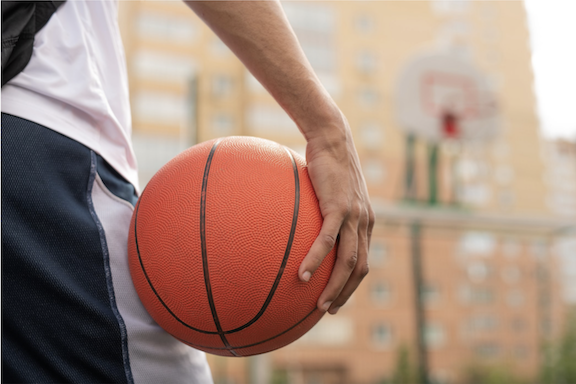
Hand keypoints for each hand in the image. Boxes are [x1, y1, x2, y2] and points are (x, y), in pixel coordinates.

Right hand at [298, 111, 374, 314]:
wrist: (332, 138)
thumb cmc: (326, 163)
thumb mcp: (328, 191)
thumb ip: (323, 211)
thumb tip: (302, 223)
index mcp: (364, 221)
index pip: (363, 260)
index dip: (352, 283)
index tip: (337, 296)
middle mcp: (364, 222)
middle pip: (360, 267)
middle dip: (346, 292)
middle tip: (329, 309)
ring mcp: (354, 216)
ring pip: (348, 260)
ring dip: (335, 286)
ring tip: (320, 304)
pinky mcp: (339, 207)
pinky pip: (327, 241)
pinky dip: (315, 261)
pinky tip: (301, 275)